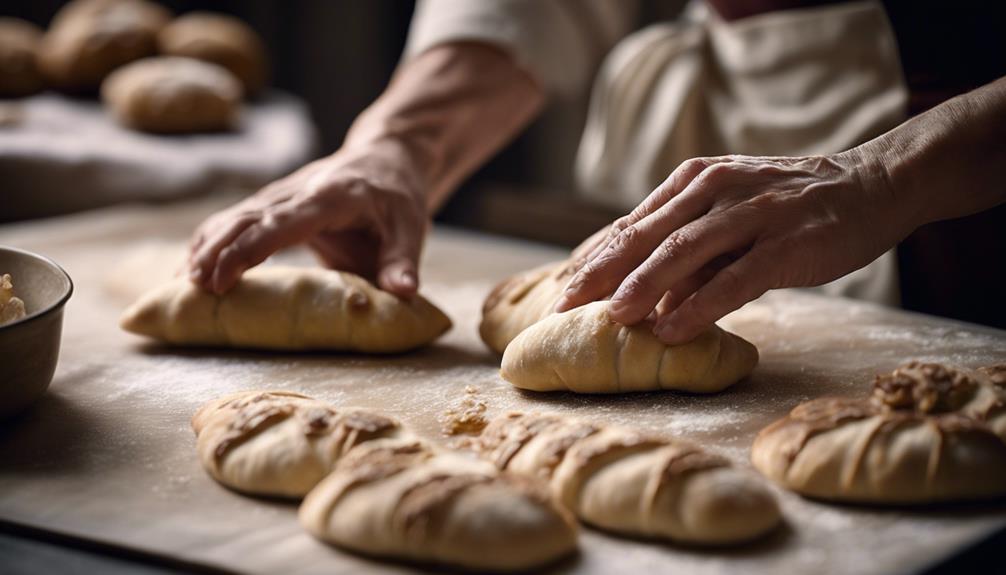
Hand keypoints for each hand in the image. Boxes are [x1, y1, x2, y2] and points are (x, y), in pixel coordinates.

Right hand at [188, 140, 427, 295]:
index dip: (249, 248)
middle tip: (194, 288)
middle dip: (216, 250)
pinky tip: (190, 269)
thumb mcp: (411, 230)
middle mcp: (297, 191)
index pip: (281, 222)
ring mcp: (281, 194)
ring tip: (182, 284)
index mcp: (329, 197)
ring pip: (233, 215)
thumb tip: (404, 293)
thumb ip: (402, 263)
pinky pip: (235, 220)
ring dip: (205, 246)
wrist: (386, 158)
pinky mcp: (273, 203)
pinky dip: (210, 241)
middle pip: (246, 216)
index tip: (223, 277)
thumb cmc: (398, 198)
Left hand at [556, 151, 910, 343]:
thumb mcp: (728, 214)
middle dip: (602, 274)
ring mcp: (753, 213)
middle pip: (646, 235)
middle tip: (565, 309)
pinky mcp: (787, 242)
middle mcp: (716, 190)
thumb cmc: (789, 207)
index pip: (632, 225)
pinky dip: (700, 304)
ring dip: (645, 286)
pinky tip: (672, 328)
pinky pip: (736, 277)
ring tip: (613, 318)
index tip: (561, 292)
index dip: (593, 260)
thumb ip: (687, 250)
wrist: (870, 185)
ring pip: (685, 251)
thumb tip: (643, 299)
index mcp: (694, 181)